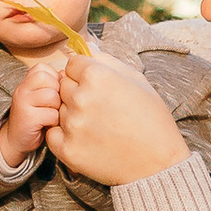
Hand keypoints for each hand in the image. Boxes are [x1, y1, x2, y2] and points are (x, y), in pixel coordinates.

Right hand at [0, 56, 63, 162]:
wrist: (17, 139)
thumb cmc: (37, 116)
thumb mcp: (45, 96)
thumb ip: (55, 84)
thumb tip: (69, 76)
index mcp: (27, 80)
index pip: (47, 69)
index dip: (55, 82)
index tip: (51, 94)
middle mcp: (22, 88)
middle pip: (52, 81)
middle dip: (58, 95)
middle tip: (52, 107)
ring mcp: (23, 102)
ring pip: (53, 96)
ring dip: (57, 109)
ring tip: (50, 115)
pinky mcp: (27, 118)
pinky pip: (51, 114)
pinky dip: (53, 122)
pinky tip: (47, 125)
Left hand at [49, 45, 187, 185]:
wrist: (157, 164)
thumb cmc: (152, 119)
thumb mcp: (137, 80)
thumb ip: (107, 60)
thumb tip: (85, 46)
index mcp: (97, 75)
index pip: (72, 64)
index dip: (85, 73)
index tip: (99, 87)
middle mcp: (80, 97)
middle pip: (63, 84)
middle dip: (77, 92)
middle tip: (99, 108)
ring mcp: (72, 124)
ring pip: (59, 108)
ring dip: (72, 114)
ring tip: (97, 125)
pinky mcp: (67, 149)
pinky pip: (53, 133)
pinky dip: (64, 135)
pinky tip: (85, 138)